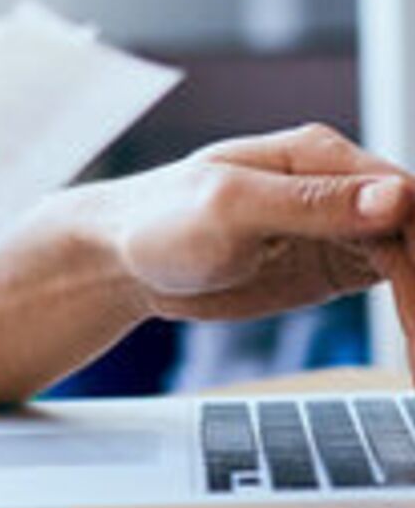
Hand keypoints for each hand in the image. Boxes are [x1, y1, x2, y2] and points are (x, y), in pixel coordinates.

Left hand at [79, 123, 414, 328]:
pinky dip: (410, 311)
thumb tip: (396, 195)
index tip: (414, 302)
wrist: (121, 260)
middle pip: (414, 232)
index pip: (405, 197)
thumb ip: (310, 203)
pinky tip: (410, 341)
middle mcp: (338, 186)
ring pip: (412, 259)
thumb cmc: (158, 220)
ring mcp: (339, 226)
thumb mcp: (230, 208)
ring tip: (414, 351)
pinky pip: (394, 282)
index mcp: (317, 156)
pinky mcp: (334, 262)